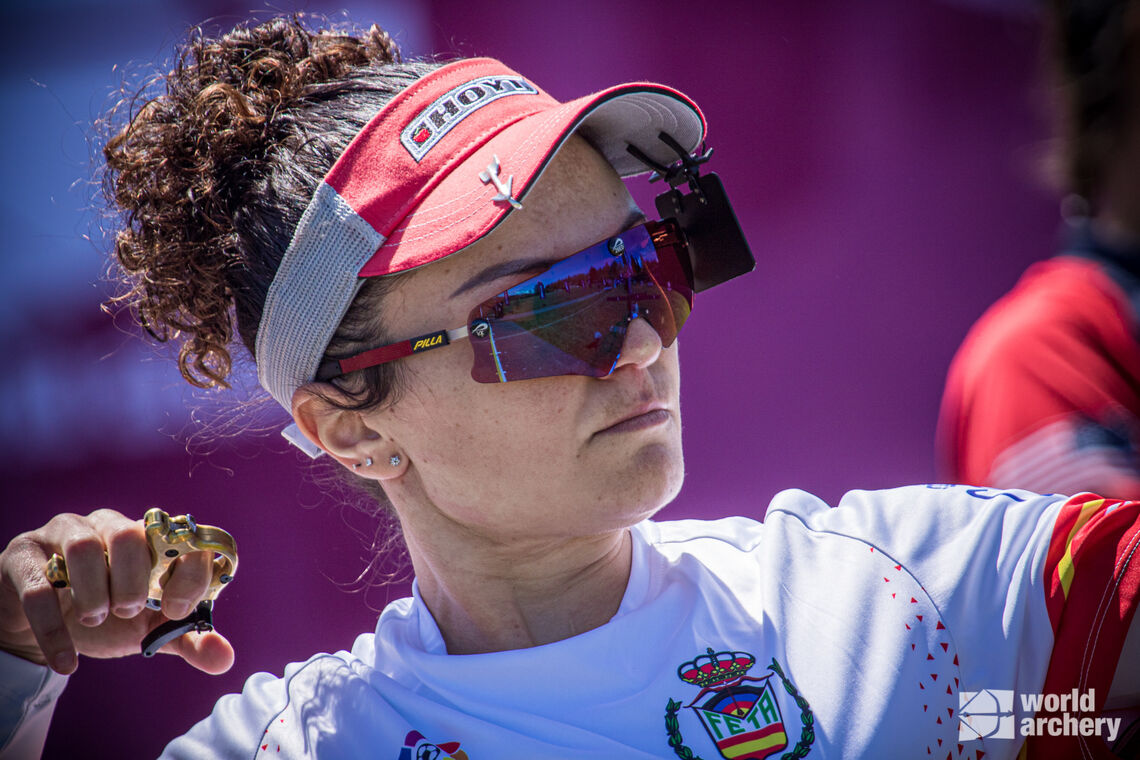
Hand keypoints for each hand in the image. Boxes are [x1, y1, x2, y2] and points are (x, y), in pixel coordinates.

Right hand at [0, 509, 233, 674]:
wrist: (43, 631)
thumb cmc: (108, 618)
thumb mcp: (150, 629)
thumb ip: (188, 638)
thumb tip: (225, 659)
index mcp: (149, 538)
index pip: (183, 535)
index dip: (188, 571)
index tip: (176, 609)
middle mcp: (109, 526)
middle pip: (130, 533)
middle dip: (134, 580)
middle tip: (128, 612)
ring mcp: (63, 535)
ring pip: (83, 547)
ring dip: (94, 593)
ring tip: (95, 620)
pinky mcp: (23, 557)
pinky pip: (38, 586)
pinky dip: (55, 630)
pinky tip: (67, 661)